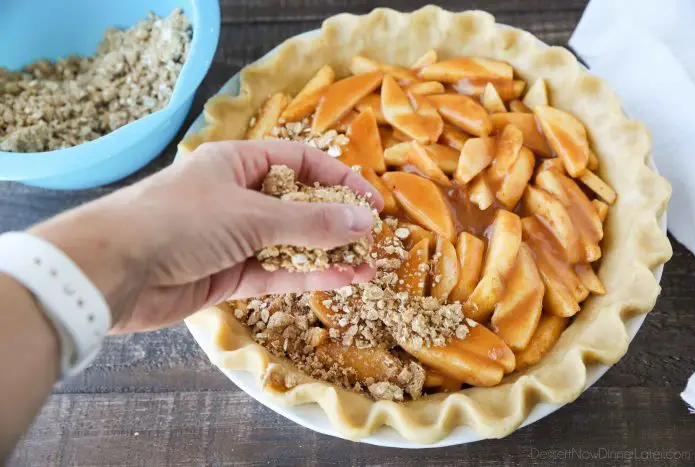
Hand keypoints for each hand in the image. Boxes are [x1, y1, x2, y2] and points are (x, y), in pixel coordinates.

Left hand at [30, 141, 382, 332]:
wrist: (113, 270)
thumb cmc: (180, 220)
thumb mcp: (252, 214)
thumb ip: (311, 223)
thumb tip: (365, 221)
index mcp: (239, 163)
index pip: (302, 162)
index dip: (341, 180)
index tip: (373, 203)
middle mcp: (239, 197)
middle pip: (301, 206)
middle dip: (339, 224)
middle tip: (374, 241)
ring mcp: (235, 238)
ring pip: (292, 244)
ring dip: (329, 255)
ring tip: (368, 268)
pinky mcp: (229, 275)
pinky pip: (277, 273)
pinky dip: (308, 276)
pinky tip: (342, 281)